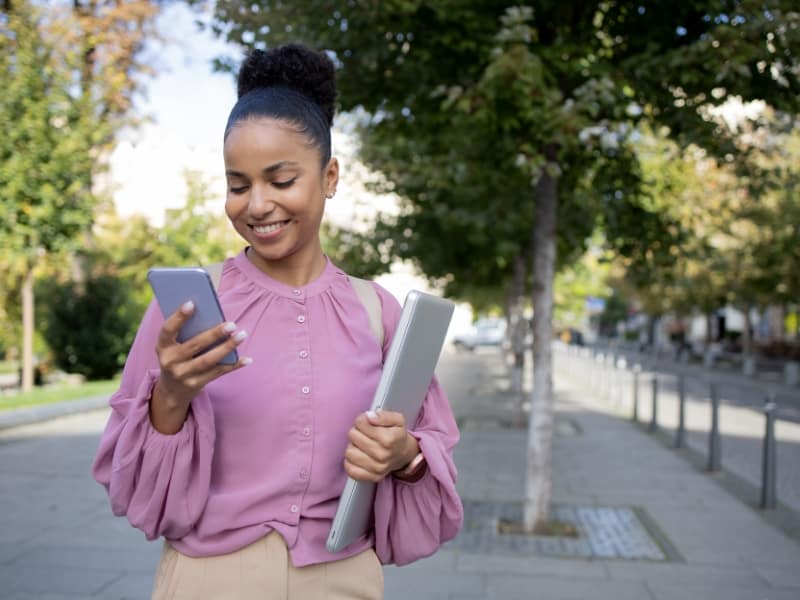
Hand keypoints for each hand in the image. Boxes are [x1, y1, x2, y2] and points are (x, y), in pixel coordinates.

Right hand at [150, 301, 250, 432]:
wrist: (171, 391)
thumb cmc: (177, 357)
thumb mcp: (173, 346)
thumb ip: (186, 332)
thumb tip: (211, 314)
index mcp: (162, 347)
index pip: (167, 330)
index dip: (178, 317)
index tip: (192, 303)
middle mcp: (170, 362)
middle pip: (194, 345)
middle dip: (214, 334)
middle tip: (231, 324)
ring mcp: (182, 375)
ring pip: (208, 360)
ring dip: (227, 347)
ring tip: (242, 334)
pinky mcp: (195, 384)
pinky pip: (218, 373)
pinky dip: (233, 365)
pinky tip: (247, 359)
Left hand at [343, 409, 419, 481]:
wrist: (404, 454)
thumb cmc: (397, 435)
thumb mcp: (397, 419)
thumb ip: (384, 415)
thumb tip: (370, 417)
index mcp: (389, 439)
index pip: (361, 424)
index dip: (361, 420)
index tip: (366, 422)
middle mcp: (382, 455)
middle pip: (353, 436)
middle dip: (357, 431)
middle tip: (364, 433)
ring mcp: (377, 468)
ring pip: (349, 452)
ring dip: (353, 446)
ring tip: (361, 444)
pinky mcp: (371, 477)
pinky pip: (350, 469)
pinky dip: (351, 462)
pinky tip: (359, 455)